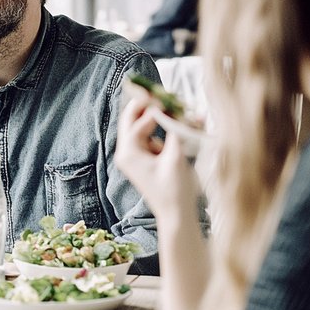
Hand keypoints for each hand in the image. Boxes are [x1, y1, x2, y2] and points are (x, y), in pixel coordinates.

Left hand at [114, 97, 198, 221]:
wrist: (176, 217)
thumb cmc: (174, 190)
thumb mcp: (176, 157)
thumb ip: (176, 130)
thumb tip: (180, 110)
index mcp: (128, 152)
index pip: (137, 121)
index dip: (153, 106)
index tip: (168, 95)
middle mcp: (127, 153)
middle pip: (133, 120)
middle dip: (149, 106)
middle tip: (162, 92)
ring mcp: (135, 157)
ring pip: (144, 127)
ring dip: (160, 118)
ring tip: (178, 110)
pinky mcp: (145, 160)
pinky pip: (153, 138)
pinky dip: (165, 131)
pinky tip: (183, 126)